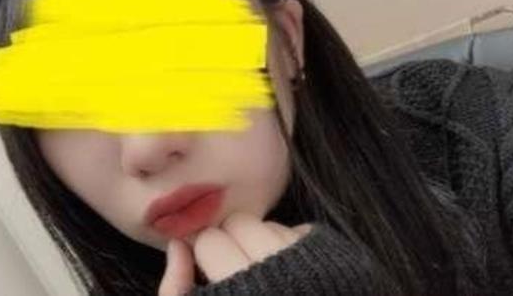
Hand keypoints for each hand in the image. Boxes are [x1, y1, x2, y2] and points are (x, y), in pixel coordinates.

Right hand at [158, 212, 313, 295]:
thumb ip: (175, 290)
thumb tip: (177, 246)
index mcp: (239, 291)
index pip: (210, 241)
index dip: (204, 253)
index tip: (209, 267)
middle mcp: (279, 274)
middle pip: (240, 223)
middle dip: (231, 242)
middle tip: (234, 270)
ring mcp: (313, 267)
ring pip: (269, 225)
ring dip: (259, 244)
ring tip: (262, 276)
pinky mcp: (337, 264)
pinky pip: (300, 232)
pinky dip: (289, 246)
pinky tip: (287, 274)